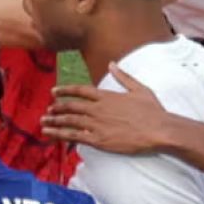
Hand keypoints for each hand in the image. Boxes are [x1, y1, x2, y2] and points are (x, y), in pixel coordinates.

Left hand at [41, 64, 178, 154]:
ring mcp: (97, 124)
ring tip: (43, 121)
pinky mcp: (99, 140)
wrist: (159, 130)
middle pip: (71, 106)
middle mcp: (98, 109)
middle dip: (57, 107)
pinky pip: (75, 137)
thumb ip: (123, 76)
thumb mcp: (139, 89)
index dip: (65, 90)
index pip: (80, 90)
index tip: (54, 91)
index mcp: (106, 96)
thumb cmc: (152, 111)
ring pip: (69, 121)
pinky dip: (61, 135)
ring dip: (54, 121)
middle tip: (47, 109)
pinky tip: (51, 135)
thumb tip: (112, 63)